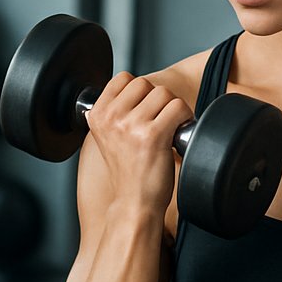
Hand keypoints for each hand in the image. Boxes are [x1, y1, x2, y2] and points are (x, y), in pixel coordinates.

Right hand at [84, 72, 193, 217]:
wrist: (134, 203)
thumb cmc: (128, 173)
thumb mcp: (109, 137)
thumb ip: (115, 112)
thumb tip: (133, 88)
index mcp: (96, 115)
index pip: (123, 78)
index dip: (140, 92)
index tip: (144, 111)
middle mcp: (110, 118)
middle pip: (145, 83)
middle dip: (158, 100)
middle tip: (160, 121)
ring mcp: (130, 126)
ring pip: (164, 93)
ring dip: (173, 109)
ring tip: (169, 129)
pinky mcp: (152, 135)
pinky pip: (178, 108)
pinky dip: (185, 118)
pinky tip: (178, 134)